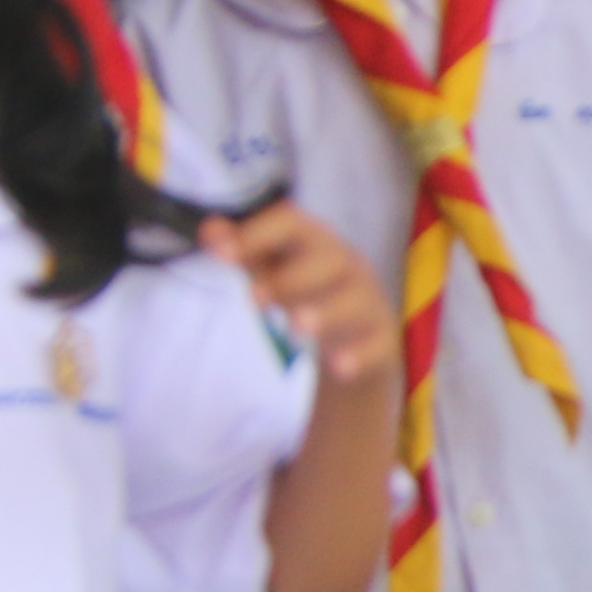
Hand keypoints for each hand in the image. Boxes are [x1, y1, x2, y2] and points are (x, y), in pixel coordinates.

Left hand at [197, 202, 399, 379]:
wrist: (359, 334)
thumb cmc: (308, 291)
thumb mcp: (272, 269)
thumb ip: (241, 251)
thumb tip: (209, 231)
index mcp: (315, 241)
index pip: (292, 223)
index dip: (259, 235)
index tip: (222, 256)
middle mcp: (346, 266)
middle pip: (328, 260)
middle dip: (292, 277)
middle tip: (254, 299)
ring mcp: (367, 302)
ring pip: (354, 301)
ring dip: (325, 312)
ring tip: (296, 327)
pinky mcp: (382, 340)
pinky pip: (377, 344)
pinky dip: (359, 355)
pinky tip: (340, 367)